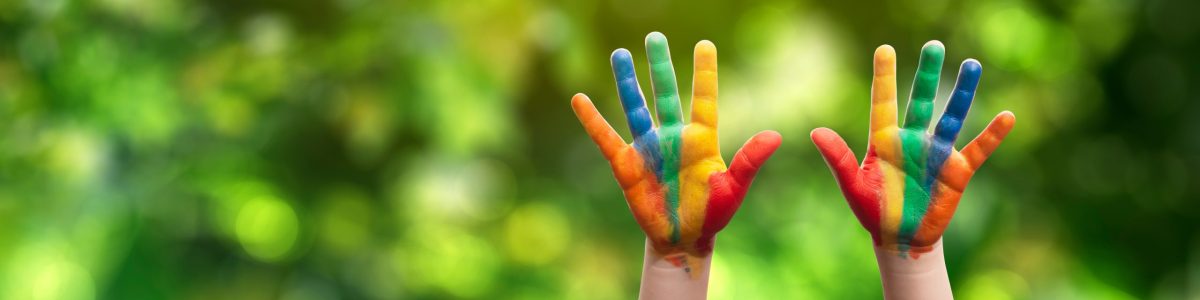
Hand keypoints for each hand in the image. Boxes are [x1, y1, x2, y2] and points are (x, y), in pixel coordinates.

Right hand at [571, 32, 780, 270]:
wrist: (683, 239)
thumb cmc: (712, 214)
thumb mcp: (733, 187)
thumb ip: (749, 161)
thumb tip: (775, 136)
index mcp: (701, 140)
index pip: (704, 99)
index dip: (704, 72)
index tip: (704, 44)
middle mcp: (673, 137)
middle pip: (665, 93)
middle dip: (660, 66)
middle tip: (654, 36)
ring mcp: (649, 149)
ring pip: (635, 108)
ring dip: (628, 82)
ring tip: (620, 54)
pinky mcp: (627, 166)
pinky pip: (607, 139)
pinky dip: (593, 120)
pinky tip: (579, 99)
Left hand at [810, 41, 1014, 257]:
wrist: (900, 238)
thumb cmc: (873, 211)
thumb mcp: (853, 186)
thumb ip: (839, 159)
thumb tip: (816, 132)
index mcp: (884, 141)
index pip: (883, 103)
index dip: (884, 77)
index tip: (885, 49)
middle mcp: (912, 141)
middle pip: (921, 100)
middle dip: (927, 74)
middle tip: (934, 46)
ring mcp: (936, 153)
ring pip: (952, 117)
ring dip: (962, 93)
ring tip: (972, 65)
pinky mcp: (956, 171)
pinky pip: (978, 149)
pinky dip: (992, 135)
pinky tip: (1007, 117)